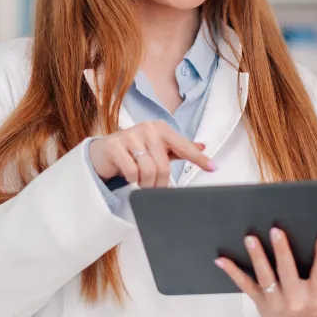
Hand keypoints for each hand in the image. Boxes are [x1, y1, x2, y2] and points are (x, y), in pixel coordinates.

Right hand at [89, 120, 213, 187]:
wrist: (103, 152)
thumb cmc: (134, 151)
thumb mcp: (158, 149)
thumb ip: (179, 148)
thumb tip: (202, 146)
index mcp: (161, 129)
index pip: (184, 146)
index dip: (199, 158)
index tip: (212, 167)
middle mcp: (148, 129)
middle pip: (163, 166)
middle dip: (160, 183)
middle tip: (154, 187)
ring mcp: (130, 135)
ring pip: (148, 171)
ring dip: (146, 184)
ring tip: (141, 182)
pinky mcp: (115, 145)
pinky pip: (132, 172)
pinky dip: (132, 179)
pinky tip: (128, 175)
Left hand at [215, 228, 316, 316]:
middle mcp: (296, 298)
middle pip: (288, 273)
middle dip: (282, 251)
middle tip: (277, 229)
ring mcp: (276, 300)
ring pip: (265, 277)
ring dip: (257, 257)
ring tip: (250, 237)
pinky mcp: (259, 300)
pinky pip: (245, 286)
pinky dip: (232, 272)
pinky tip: (221, 258)